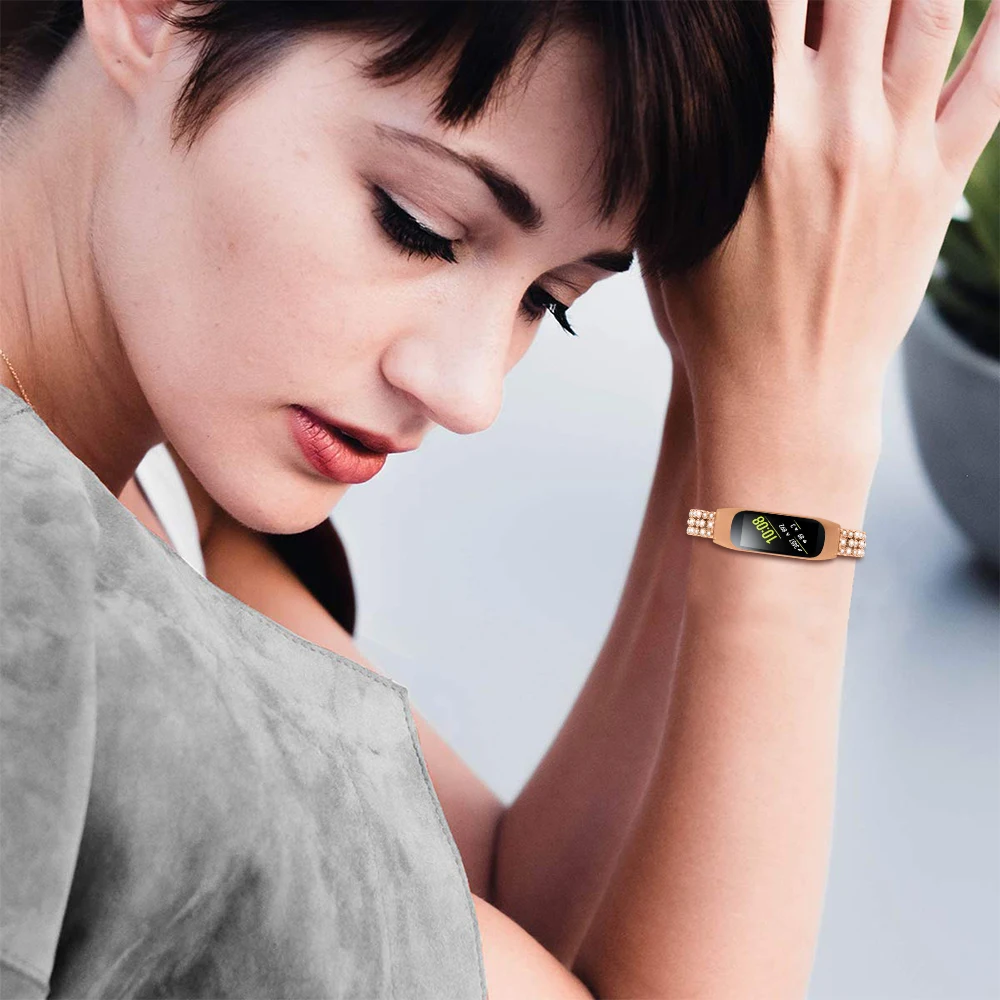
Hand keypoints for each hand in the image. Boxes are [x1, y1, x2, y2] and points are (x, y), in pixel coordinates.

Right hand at [649, 0, 998, 410]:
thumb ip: (687, 132)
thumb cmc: (711, 318)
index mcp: (759, 124)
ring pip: (933, 9)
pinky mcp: (937, 186)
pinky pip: (992, 85)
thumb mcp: (672, 221)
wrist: (781, 395)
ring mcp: (897, 150)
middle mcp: (836, 121)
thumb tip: (694, 66)